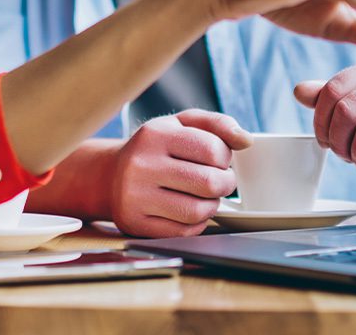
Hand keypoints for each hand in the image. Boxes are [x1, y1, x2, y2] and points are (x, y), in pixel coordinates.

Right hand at [110, 110, 251, 237]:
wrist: (109, 176)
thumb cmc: (154, 148)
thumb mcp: (180, 124)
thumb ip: (216, 124)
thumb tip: (246, 140)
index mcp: (155, 135)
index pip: (212, 149)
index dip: (225, 157)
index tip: (219, 159)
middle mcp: (141, 165)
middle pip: (208, 183)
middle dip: (225, 183)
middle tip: (220, 180)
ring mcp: (135, 197)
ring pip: (198, 211)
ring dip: (212, 205)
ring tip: (205, 195)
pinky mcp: (136, 224)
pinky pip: (184, 232)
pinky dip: (196, 223)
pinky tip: (189, 210)